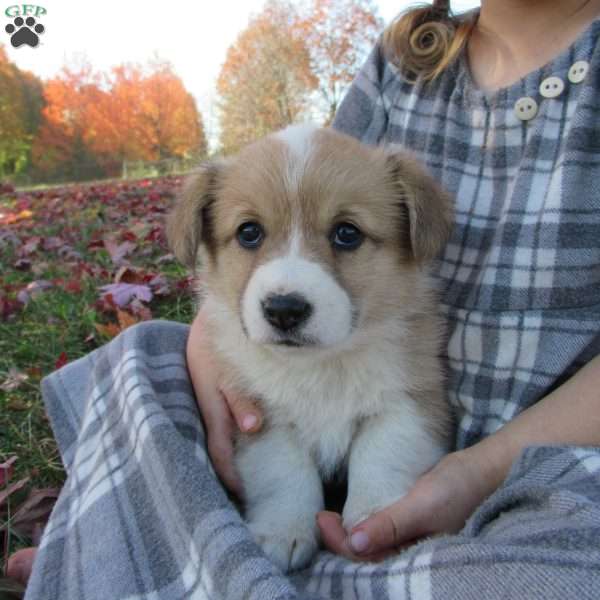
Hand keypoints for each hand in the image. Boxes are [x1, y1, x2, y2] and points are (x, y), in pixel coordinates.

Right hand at [186, 308, 263, 494]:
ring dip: (227, 454)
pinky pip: (218, 421)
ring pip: (215, 436)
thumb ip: (239, 397)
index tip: (241, 493)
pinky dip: (227, 436)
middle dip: (226, 470)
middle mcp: (205, 408)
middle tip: (241, 494)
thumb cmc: (219, 344)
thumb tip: (252, 428)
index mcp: (208, 405)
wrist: (207, 320)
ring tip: (241, 474)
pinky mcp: (210, 395)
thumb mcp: (227, 369)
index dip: (228, 473)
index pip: (218, 449)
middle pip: (214, 447)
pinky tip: (240, 442)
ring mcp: (205, 402)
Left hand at [317, 448, 505, 560]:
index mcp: (415, 559)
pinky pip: (384, 533)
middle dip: (342, 541)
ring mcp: (413, 541)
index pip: (368, 560)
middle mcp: (412, 555)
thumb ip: (390, 525)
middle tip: (322, 517)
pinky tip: (354, 514)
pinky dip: (366, 526)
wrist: (482, 470)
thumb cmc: (457, 489)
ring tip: (331, 516)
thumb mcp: (421, 506)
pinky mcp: (413, 527)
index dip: (341, 543)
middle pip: (368, 556)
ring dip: (351, 534)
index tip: (323, 520)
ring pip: (374, 545)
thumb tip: (355, 542)